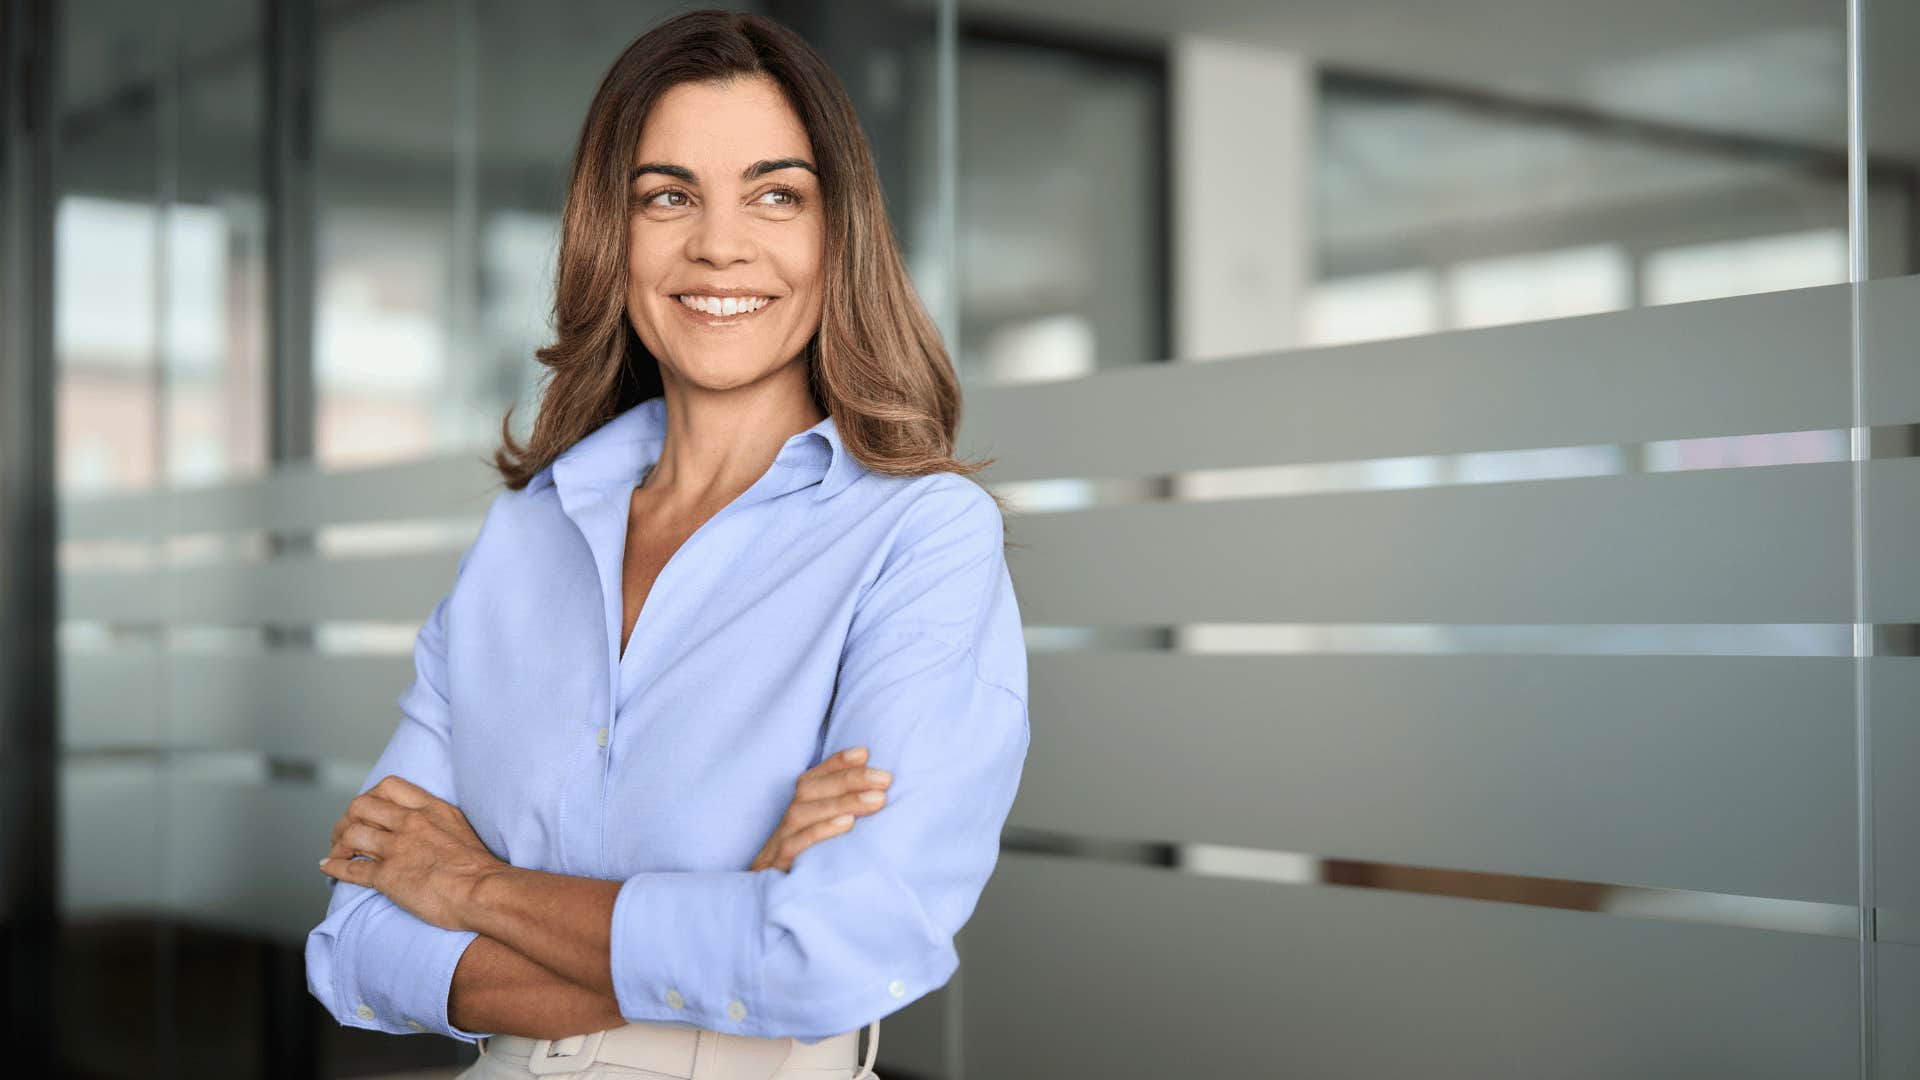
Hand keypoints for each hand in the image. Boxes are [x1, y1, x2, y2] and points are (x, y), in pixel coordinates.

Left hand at [317, 775, 506, 931]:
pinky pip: (351, 867)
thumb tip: (427, 831)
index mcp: (430, 808)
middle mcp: (410, 823)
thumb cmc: (480, 867)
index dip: (371, 796)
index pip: (388, 786)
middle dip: (347, 819)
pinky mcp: (388, 875)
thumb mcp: (460, 828)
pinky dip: (334, 867)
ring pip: (352, 834)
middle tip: (345, 833)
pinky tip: (328, 868)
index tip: (369, 810)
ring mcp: (397, 848)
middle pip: (361, 806)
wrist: (484, 891)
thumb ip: (438, 822)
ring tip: (337, 852)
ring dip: (338, 844)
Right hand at [749, 746, 892, 872]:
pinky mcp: (778, 866)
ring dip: (841, 802)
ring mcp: (779, 843)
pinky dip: (821, 831)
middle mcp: (787, 821)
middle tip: (884, 779)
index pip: (814, 777)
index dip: (837, 763)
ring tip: (876, 800)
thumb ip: (845, 811)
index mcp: (799, 809)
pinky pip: (795, 845)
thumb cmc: (811, 863)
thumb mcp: (827, 834)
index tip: (864, 753)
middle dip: (849, 780)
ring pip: (802, 813)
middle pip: (809, 789)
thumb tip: (877, 788)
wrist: (774, 902)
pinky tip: (847, 823)